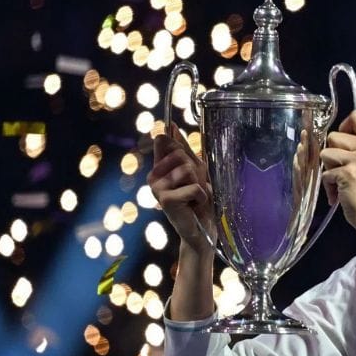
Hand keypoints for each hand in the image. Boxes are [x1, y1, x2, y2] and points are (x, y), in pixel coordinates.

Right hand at [147, 123, 215, 255]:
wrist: (201, 228)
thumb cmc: (199, 199)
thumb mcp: (195, 170)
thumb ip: (184, 150)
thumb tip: (172, 126)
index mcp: (160, 166)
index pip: (164, 141)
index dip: (175, 141)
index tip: (179, 142)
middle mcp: (154, 175)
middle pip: (180, 154)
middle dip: (195, 170)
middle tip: (194, 186)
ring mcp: (157, 188)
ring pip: (187, 170)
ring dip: (199, 184)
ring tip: (194, 196)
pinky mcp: (166, 200)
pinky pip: (193, 188)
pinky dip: (201, 197)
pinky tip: (194, 206)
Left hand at [321, 110, 355, 239]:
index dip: (344, 127)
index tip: (345, 144)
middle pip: (333, 136)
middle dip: (332, 154)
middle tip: (343, 170)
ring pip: (325, 153)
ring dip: (328, 169)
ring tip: (341, 181)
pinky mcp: (347, 173)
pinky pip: (325, 172)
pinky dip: (328, 184)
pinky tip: (340, 192)